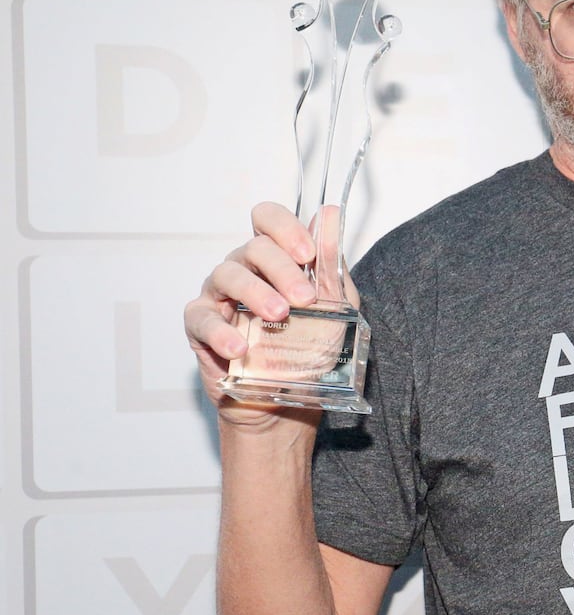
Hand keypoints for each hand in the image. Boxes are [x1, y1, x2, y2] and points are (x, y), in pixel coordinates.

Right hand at [183, 202, 332, 429]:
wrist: (289, 400)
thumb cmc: (309, 347)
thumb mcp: (332, 304)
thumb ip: (329, 262)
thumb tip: (329, 214)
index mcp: (275, 258)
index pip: (267, 219)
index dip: (285, 228)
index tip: (308, 254)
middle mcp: (244, 269)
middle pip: (254, 248)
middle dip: (283, 270)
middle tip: (305, 299)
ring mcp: (219, 296)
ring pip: (226, 274)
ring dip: (256, 293)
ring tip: (279, 316)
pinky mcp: (200, 327)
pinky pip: (202, 319)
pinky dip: (221, 332)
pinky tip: (241, 347)